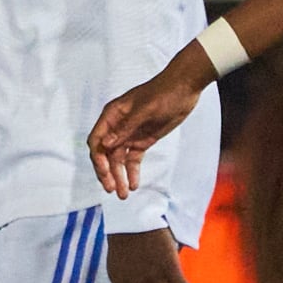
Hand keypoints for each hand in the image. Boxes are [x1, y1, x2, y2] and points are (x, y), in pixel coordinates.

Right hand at [89, 52, 209, 198]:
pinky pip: (133, 159)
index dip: (98, 159)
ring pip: (118, 160)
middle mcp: (117, 126)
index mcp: (112, 115)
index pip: (97, 140)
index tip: (105, 174)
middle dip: (107, 172)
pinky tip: (133, 185)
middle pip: (105, 154)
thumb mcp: (146, 110)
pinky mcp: (142, 140)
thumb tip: (107, 145)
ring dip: (119, 176)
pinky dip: (132, 172)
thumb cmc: (163, 93)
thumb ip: (126, 127)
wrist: (185, 88)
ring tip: (123, 194)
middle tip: (112, 189)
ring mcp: (130, 134)